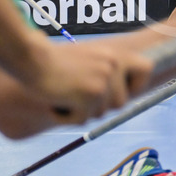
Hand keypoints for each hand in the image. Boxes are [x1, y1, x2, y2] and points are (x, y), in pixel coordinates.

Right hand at [35, 39, 152, 123]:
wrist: (29, 58)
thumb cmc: (53, 61)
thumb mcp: (88, 60)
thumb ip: (106, 74)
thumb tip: (121, 97)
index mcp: (116, 56)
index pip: (146, 69)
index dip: (136, 85)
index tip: (122, 91)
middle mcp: (114, 67)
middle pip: (120, 103)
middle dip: (98, 106)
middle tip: (75, 94)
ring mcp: (104, 81)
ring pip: (100, 114)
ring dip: (80, 111)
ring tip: (63, 93)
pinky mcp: (90, 95)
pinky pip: (82, 120)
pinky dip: (66, 117)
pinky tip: (56, 100)